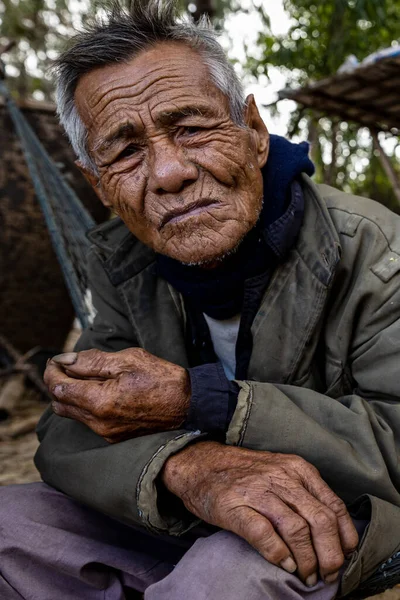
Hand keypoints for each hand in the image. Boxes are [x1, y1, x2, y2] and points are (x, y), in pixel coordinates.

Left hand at [43, 348, 190, 441]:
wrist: (189, 405)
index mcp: (100, 402)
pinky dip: (84, 404)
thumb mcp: (127, 360)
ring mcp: (106, 432)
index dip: (52, 371)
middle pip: (60, 403)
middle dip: (57, 382)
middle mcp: (99, 422)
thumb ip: (92, 361)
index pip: (59, 387)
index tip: (56, 360)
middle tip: (65, 365)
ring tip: (82, 375)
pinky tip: (97, 389)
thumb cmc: (161, 379)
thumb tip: (66, 360)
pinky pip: (88, 420)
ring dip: (70, 394)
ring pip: (72, 413)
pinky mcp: (115, 436)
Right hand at [162, 441, 357, 585]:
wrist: (200, 463)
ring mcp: (257, 491)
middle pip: (320, 520)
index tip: (344, 557)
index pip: (334, 506)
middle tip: (328, 574)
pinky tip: (285, 565)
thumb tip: (333, 533)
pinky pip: (264, 534)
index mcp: (297, 469)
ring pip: (296, 530)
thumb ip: (305, 494)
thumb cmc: (244, 474)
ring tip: (307, 576)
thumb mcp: (281, 473)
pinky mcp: (234, 506)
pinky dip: (279, 554)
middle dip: (330, 555)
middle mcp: (281, 477)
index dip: (344, 537)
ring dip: (307, 560)